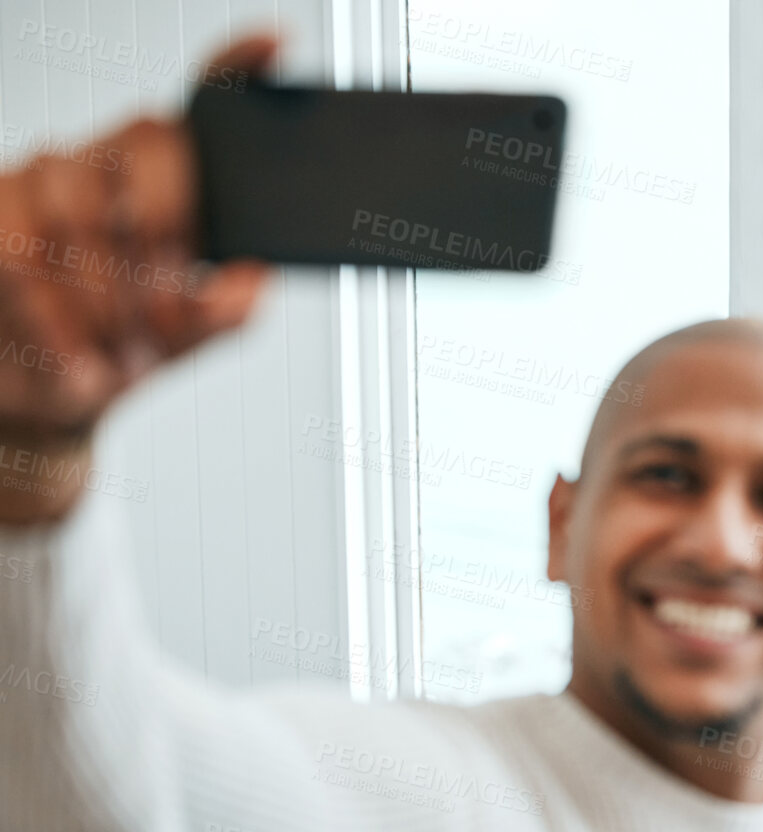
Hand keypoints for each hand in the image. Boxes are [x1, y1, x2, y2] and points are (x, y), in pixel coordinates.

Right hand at [0, 38, 274, 518]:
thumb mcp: (187, 338)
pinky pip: (21, 247)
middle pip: (150, 142)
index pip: (208, 103)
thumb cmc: (123, 349)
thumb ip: (224, 314)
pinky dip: (57, 315)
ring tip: (123, 350)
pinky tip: (82, 359)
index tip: (275, 43)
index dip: (239, 66)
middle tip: (165, 300)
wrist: (48, 396)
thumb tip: (252, 281)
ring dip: (108, 292)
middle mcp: (111, 159)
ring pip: (81, 205)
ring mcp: (47, 175)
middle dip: (164, 228)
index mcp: (173, 180)